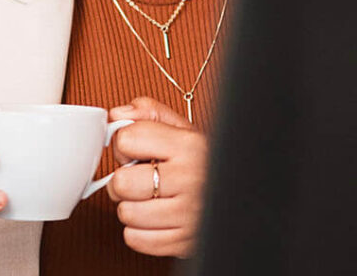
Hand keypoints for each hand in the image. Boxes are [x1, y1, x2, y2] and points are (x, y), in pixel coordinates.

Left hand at [106, 96, 207, 257]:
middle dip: (123, 181)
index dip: (124, 146)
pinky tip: (155, 219)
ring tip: (151, 199)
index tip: (135, 152)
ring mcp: (189, 214)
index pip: (126, 140)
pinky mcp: (185, 242)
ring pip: (126, 213)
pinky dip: (139, 232)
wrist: (239, 195)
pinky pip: (136, 239)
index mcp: (188, 146)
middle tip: (139, 179)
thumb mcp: (183, 129)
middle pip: (121, 183)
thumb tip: (116, 115)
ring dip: (132, 207)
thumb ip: (149, 113)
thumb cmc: (204, 162)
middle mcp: (190, 179)